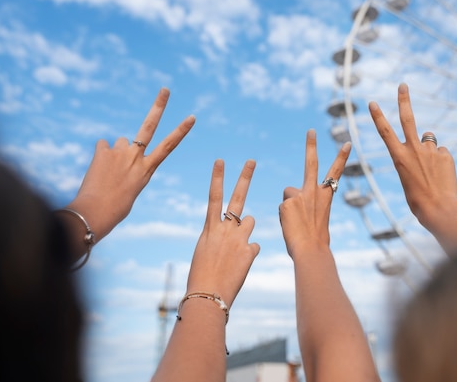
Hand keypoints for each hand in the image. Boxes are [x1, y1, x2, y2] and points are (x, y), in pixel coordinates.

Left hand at [66, 88, 194, 244]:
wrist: (95, 213)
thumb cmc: (115, 208)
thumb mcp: (130, 188)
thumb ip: (129, 166)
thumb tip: (117, 146)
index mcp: (147, 170)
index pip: (168, 146)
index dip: (181, 130)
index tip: (191, 117)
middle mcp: (136, 157)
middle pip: (149, 126)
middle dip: (159, 106)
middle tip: (165, 89)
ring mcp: (120, 153)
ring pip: (119, 143)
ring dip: (115, 152)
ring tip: (108, 172)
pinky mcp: (103, 151)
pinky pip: (102, 147)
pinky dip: (100, 156)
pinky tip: (96, 170)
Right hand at [186, 159, 259, 306]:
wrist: (207, 296)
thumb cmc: (202, 276)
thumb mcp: (205, 252)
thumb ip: (220, 238)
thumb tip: (237, 235)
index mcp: (209, 228)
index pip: (214, 196)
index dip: (217, 178)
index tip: (221, 160)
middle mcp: (224, 229)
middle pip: (237, 197)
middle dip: (244, 177)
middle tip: (252, 161)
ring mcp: (238, 239)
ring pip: (250, 221)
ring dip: (246, 228)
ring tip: (236, 247)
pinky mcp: (249, 251)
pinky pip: (254, 246)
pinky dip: (249, 253)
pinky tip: (240, 265)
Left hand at [279, 129, 350, 257]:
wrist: (311, 250)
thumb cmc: (316, 242)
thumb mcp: (317, 219)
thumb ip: (308, 205)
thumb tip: (295, 203)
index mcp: (326, 196)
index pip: (335, 173)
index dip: (342, 157)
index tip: (347, 143)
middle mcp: (313, 191)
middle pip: (311, 163)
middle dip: (311, 145)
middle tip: (310, 130)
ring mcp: (300, 195)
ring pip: (288, 194)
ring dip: (289, 207)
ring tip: (296, 223)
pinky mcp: (287, 202)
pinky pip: (281, 208)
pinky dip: (283, 217)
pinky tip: (290, 226)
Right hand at [369, 83, 456, 251]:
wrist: (437, 208)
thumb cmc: (418, 199)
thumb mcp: (408, 176)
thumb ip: (416, 156)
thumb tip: (430, 139)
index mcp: (398, 157)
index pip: (385, 132)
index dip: (378, 116)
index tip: (373, 102)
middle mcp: (413, 149)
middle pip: (408, 118)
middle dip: (404, 100)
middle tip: (403, 84)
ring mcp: (430, 151)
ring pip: (429, 139)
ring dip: (429, 148)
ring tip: (431, 169)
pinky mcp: (445, 155)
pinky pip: (442, 153)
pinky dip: (442, 162)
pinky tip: (442, 176)